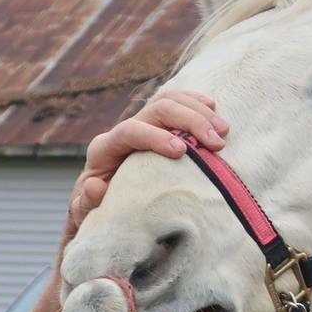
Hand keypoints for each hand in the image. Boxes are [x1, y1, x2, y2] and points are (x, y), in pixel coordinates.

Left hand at [62, 89, 227, 244]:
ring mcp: (141, 124)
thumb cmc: (100, 210)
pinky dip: (196, 103)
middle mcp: (123, 130)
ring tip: (224, 130)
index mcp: (104, 149)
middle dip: (189, 121)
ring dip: (199, 111)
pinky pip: (177, 102)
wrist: (105, 200)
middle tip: (216, 142)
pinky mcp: (156, 125)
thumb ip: (87, 203)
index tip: (182, 152)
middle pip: (156, 109)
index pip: (130, 130)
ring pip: (169, 101)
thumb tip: (95, 186)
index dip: (155, 137)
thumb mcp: (90, 211)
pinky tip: (214, 109)